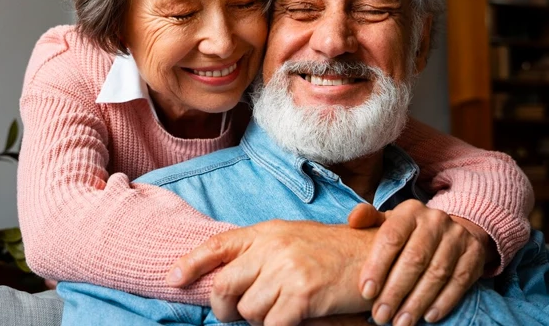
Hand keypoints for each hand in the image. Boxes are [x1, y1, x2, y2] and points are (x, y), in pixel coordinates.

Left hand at [166, 219, 374, 324]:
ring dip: (261, 321)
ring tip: (283, 312)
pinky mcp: (303, 295)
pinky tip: (297, 320)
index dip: (191, 262)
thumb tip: (227, 279)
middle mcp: (273, 247)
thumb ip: (262, 254)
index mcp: (268, 232)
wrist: (376, 257)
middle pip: (224, 286)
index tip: (172, 278)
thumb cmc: (334, 253)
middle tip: (237, 316)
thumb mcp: (294, 240)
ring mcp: (287, 270)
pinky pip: (272, 325)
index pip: (219, 245)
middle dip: (224, 309)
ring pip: (248, 311)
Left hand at [348, 201, 487, 324]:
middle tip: (381, 315)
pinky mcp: (474, 254)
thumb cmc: (408, 232)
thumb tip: (353, 219)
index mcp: (410, 211)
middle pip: (414, 259)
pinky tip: (428, 317)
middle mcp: (435, 220)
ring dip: (417, 302)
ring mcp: (457, 237)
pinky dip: (443, 302)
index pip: (391, 237)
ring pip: (437, 273)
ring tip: (400, 322)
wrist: (450, 230)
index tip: (366, 291)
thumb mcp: (388, 222)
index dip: (377, 266)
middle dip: (395, 291)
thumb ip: (368, 219)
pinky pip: (459, 282)